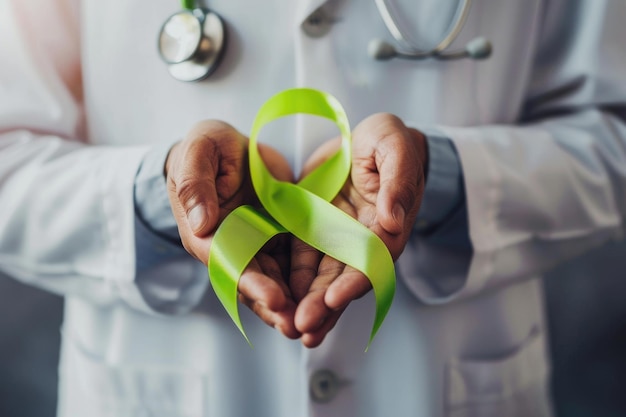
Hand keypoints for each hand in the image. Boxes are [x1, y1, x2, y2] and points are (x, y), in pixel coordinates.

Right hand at [165, 120, 298, 337]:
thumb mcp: (199, 151)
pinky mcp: (278, 237)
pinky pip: (293, 262)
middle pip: (253, 280)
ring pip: (275, 279)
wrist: (229, 148)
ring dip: (293, 302)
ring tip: (316, 322)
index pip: (227, 262)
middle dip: (275, 305)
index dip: (250, 282)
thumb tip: (202, 223)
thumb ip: (196, 183)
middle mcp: (231, 245)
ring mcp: (256, 244)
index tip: (274, 297)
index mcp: (206, 231)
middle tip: (298, 325)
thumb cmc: (207, 148)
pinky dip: (306, 281)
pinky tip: (327, 297)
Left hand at [290, 113, 426, 346]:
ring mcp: (335, 238)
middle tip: (305, 326)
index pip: (373, 258)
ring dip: (308, 303)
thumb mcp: (394, 147)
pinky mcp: (312, 231)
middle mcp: (361, 239)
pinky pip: (301, 259)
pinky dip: (292, 282)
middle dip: (326, 304)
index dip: (356, 278)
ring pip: (322, 278)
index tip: (335, 296)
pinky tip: (278, 302)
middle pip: (345, 278)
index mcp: (386, 225)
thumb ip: (397, 182)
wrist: (363, 139)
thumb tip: (393, 220)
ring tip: (292, 328)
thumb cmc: (388, 141)